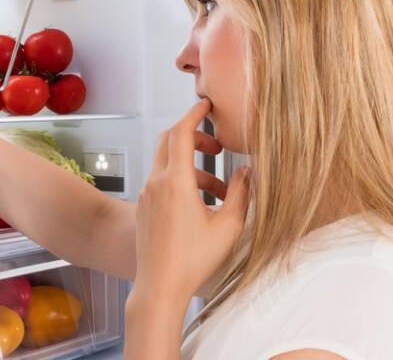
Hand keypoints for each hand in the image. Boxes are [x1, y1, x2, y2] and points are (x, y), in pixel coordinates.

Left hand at [132, 99, 249, 304]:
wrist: (159, 287)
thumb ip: (242, 193)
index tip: (206, 105)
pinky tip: (201, 205)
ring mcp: (146, 195)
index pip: (181, 132)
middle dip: (194, 136)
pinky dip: (181, 182)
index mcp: (175, 182)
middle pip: (169, 140)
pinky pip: (161, 182)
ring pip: (167, 164)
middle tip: (216, 145)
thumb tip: (248, 171)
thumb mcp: (228, 226)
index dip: (194, 113)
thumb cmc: (193, 261)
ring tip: (220, 190)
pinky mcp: (144, 208)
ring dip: (193, 166)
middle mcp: (156, 183)